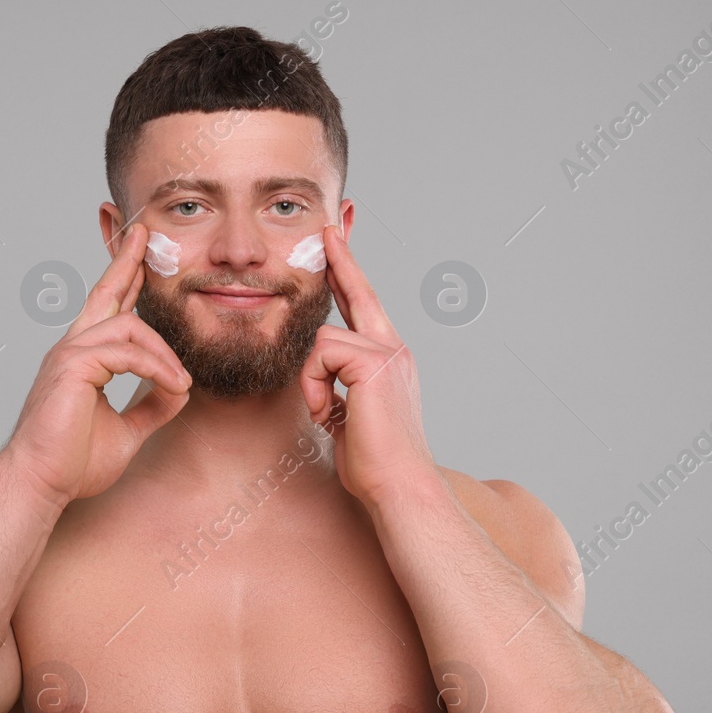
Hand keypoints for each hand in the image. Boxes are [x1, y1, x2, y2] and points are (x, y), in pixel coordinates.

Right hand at [2, 223, 191, 502]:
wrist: (40, 485)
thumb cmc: (71, 463)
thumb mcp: (127, 431)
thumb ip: (150, 407)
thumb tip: (179, 391)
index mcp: (82, 360)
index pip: (107, 312)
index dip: (125, 281)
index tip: (140, 256)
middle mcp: (72, 349)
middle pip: (105, 293)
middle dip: (126, 262)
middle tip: (143, 234)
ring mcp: (69, 355)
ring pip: (128, 327)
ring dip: (164, 354)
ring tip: (182, 384)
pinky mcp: (73, 367)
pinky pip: (126, 352)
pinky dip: (155, 368)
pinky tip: (172, 386)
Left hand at [299, 224, 437, 507]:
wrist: (399, 487)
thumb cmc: (375, 464)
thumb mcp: (350, 418)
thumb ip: (339, 390)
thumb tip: (321, 382)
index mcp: (389, 360)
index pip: (365, 306)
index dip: (349, 272)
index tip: (336, 239)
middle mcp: (394, 348)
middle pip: (359, 291)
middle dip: (341, 258)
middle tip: (329, 226)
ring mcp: (388, 351)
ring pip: (322, 339)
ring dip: (312, 381)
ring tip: (326, 413)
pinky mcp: (374, 361)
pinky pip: (320, 355)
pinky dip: (314, 386)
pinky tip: (329, 414)